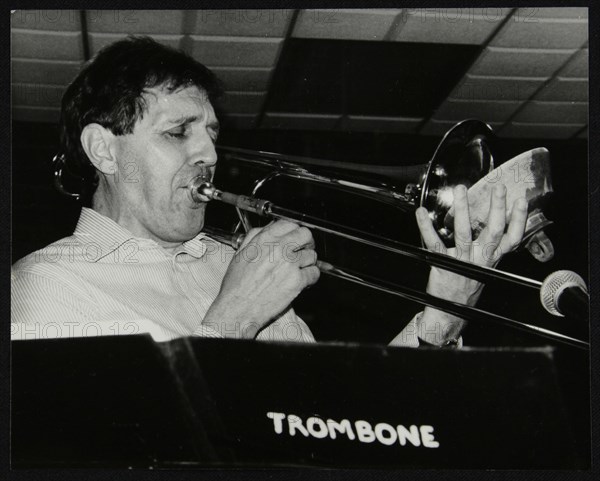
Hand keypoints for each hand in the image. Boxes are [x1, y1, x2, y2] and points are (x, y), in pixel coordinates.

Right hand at [202, 220, 319, 338]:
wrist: (238, 308)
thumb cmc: (237, 286)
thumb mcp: (241, 254)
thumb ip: (256, 237)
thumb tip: (269, 228)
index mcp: (264, 240)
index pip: (289, 224)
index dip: (294, 230)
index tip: (295, 237)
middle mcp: (279, 249)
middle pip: (305, 235)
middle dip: (306, 242)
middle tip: (303, 249)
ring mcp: (290, 264)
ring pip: (312, 255)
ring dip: (308, 262)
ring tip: (299, 269)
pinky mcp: (297, 281)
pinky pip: (314, 273)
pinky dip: (311, 277)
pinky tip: (302, 280)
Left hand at [414, 183, 527, 344]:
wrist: (450, 310)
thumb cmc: (467, 283)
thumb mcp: (485, 266)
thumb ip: (490, 247)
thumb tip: (495, 220)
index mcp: (492, 258)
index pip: (512, 239)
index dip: (519, 220)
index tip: (521, 200)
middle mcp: (481, 259)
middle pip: (493, 231)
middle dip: (497, 208)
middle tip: (498, 188)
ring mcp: (462, 261)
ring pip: (465, 233)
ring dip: (463, 210)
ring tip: (461, 191)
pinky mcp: (442, 264)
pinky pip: (434, 242)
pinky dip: (426, 227)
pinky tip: (421, 213)